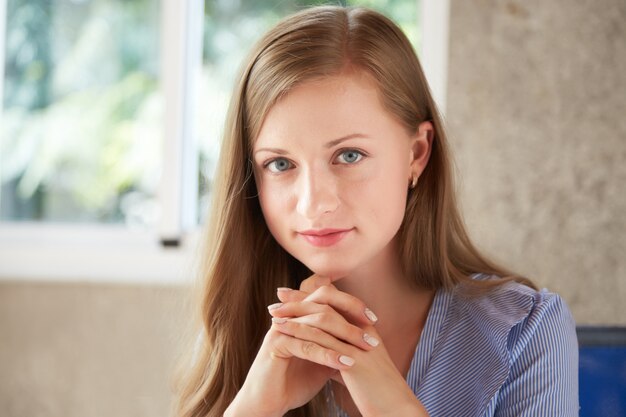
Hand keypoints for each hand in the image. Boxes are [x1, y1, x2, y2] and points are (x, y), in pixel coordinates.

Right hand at [225, 276, 373, 416]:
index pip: (328, 299)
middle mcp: (289, 316)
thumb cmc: (293, 381)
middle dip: (351, 317)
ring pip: (317, 325)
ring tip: (366, 348)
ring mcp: (281, 328)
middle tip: (373, 330)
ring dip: (345, 336)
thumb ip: (335, 344)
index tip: (374, 319)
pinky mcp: (275, 344)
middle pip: (323, 304)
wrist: (269, 402)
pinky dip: (328, 354)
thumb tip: (361, 337)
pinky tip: (346, 362)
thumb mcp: (321, 359)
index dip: (351, 305)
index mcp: (299, 315)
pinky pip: (306, 346)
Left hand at [272, 276, 429, 416]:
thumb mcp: (358, 364)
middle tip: (279, 295)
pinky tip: (283, 333)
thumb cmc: (375, 390)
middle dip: (302, 298)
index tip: (290, 293)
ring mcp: (359, 343)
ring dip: (296, 313)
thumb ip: (342, 353)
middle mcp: (363, 330)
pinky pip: (322, 340)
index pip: (335, 302)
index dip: (313, 295)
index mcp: (364, 328)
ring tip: (274, 312)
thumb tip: (325, 352)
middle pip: (329, 304)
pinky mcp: (354, 359)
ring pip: (323, 319)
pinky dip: (300, 332)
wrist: (394, 409)